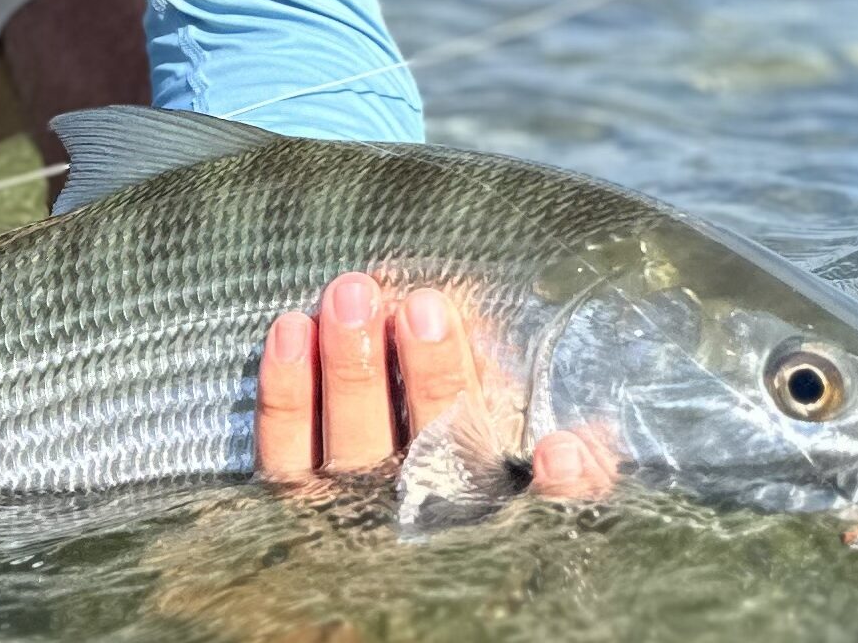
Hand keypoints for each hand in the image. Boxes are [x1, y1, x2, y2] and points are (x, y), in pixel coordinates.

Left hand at [254, 272, 616, 499]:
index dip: (551, 485)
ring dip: (350, 366)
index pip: (532, 505)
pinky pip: (283, 450)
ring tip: (352, 293)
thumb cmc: (475, 490)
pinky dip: (285, 389)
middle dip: (432, 377)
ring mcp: (350, 511)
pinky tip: (290, 326)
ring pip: (350, 446)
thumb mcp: (538, 493)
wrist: (381, 564)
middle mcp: (423, 516)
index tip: (555, 450)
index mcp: (489, 506)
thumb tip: (572, 447)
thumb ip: (574, 475)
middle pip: (432, 453)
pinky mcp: (293, 497)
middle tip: (424, 306)